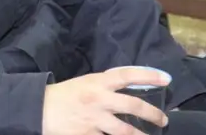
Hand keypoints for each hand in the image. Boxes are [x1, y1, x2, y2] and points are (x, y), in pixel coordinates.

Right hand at [41, 67, 169, 134]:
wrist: (39, 109)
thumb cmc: (63, 95)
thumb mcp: (85, 83)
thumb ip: (105, 86)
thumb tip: (128, 89)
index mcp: (97, 82)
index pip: (127, 75)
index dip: (148, 76)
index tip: (166, 79)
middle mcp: (98, 99)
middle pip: (132, 105)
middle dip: (152, 114)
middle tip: (163, 120)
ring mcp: (94, 119)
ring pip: (125, 131)